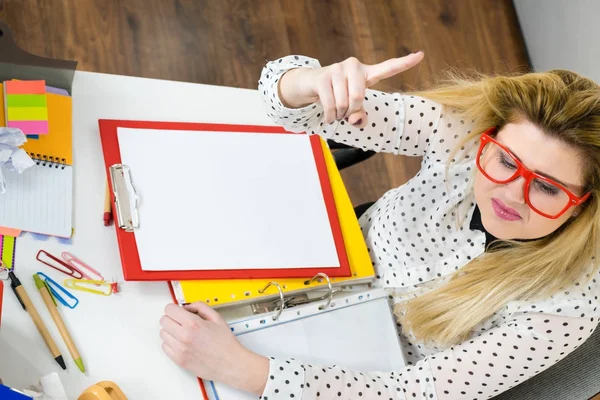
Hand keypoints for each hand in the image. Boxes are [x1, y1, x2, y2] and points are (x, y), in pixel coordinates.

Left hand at [160, 303, 269, 394]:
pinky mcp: (179, 360)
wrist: (229, 363)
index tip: (179, 311)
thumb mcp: (216, 318)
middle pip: (163, 320)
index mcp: (193, 324)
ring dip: (171, 331)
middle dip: (172, 318)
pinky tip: (182, 342)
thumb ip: (200, 307)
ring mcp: (180, 349)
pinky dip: (171, 343)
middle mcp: (184, 336)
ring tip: (183, 332)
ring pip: (163, 333)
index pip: (169, 309)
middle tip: (181, 321)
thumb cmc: (225, 343)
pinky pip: (165, 347)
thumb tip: (187, 307)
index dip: (174, 308)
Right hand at [278, 51, 424, 126]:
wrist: (310, 84)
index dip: (405, 63)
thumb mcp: (351, 107)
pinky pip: (331, 105)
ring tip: (336, 112)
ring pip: (343, 104)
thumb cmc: (337, 95)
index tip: (421, 55)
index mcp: (366, 73)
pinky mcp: (323, 76)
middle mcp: (353, 66)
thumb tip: (354, 120)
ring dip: (339, 115)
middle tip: (345, 114)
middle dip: (351, 112)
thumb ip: (359, 116)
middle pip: (358, 98)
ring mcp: (337, 69)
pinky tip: (329, 117)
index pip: (388, 67)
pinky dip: (330, 117)